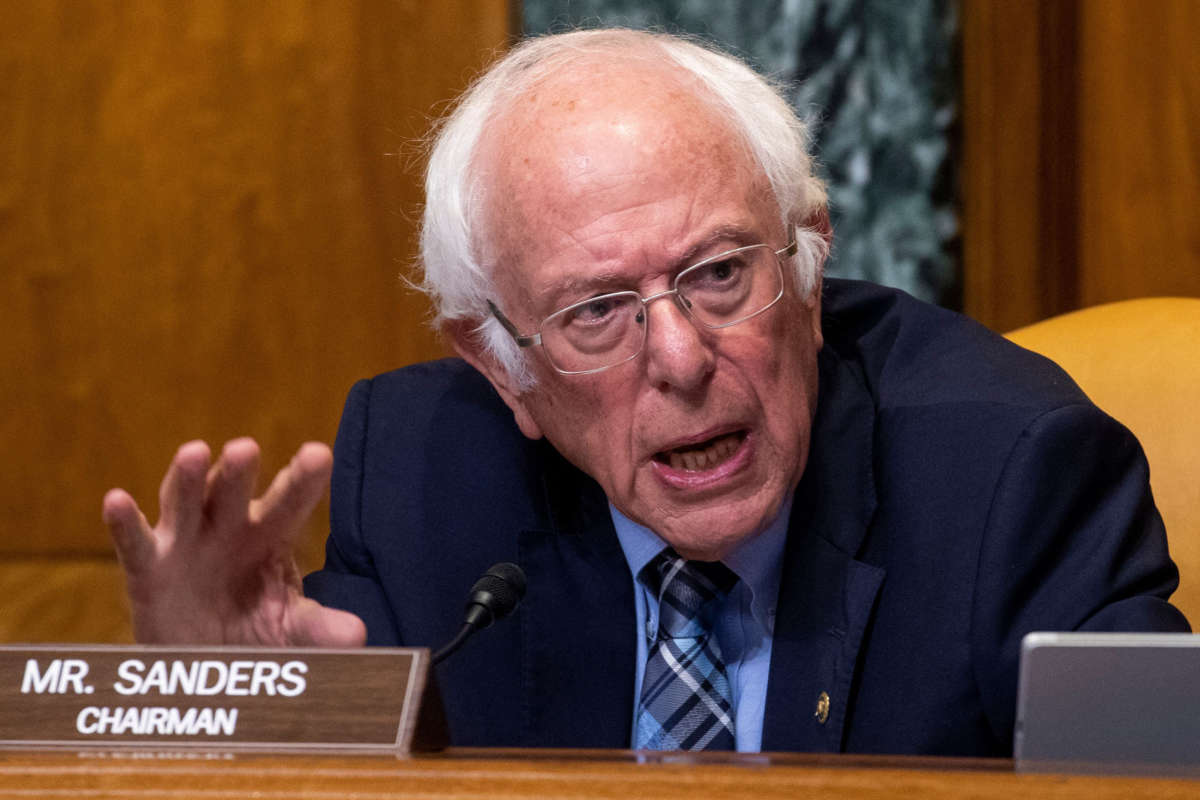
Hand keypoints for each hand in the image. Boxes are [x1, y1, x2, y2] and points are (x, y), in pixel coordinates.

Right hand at [103, 438, 365, 646]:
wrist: (206, 666)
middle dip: (238, 471)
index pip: (290, 501)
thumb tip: (358, 635)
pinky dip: (125, 521)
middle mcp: (228, 527)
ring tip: (193, 452)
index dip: (303, 478)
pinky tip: (116, 500)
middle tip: (246, 448)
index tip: (319, 455)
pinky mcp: (148, 568)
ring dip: (186, 478)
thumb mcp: (290, 631)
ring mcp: (185, 542)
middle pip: (233, 491)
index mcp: (271, 534)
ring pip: (184, 502)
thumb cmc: (256, 631)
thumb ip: (319, 628)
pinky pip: (134, 543)